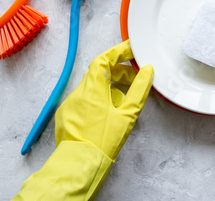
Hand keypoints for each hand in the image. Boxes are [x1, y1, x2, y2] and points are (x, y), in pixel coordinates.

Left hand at [55, 39, 153, 159]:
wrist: (81, 164)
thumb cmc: (104, 141)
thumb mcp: (128, 114)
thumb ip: (139, 89)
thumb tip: (147, 71)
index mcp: (93, 88)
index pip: (103, 60)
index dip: (118, 52)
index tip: (131, 51)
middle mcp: (78, 93)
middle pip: (99, 73)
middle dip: (118, 72)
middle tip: (135, 77)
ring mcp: (70, 104)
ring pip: (92, 87)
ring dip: (109, 86)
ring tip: (125, 99)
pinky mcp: (67, 116)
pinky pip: (85, 100)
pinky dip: (98, 99)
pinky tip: (109, 113)